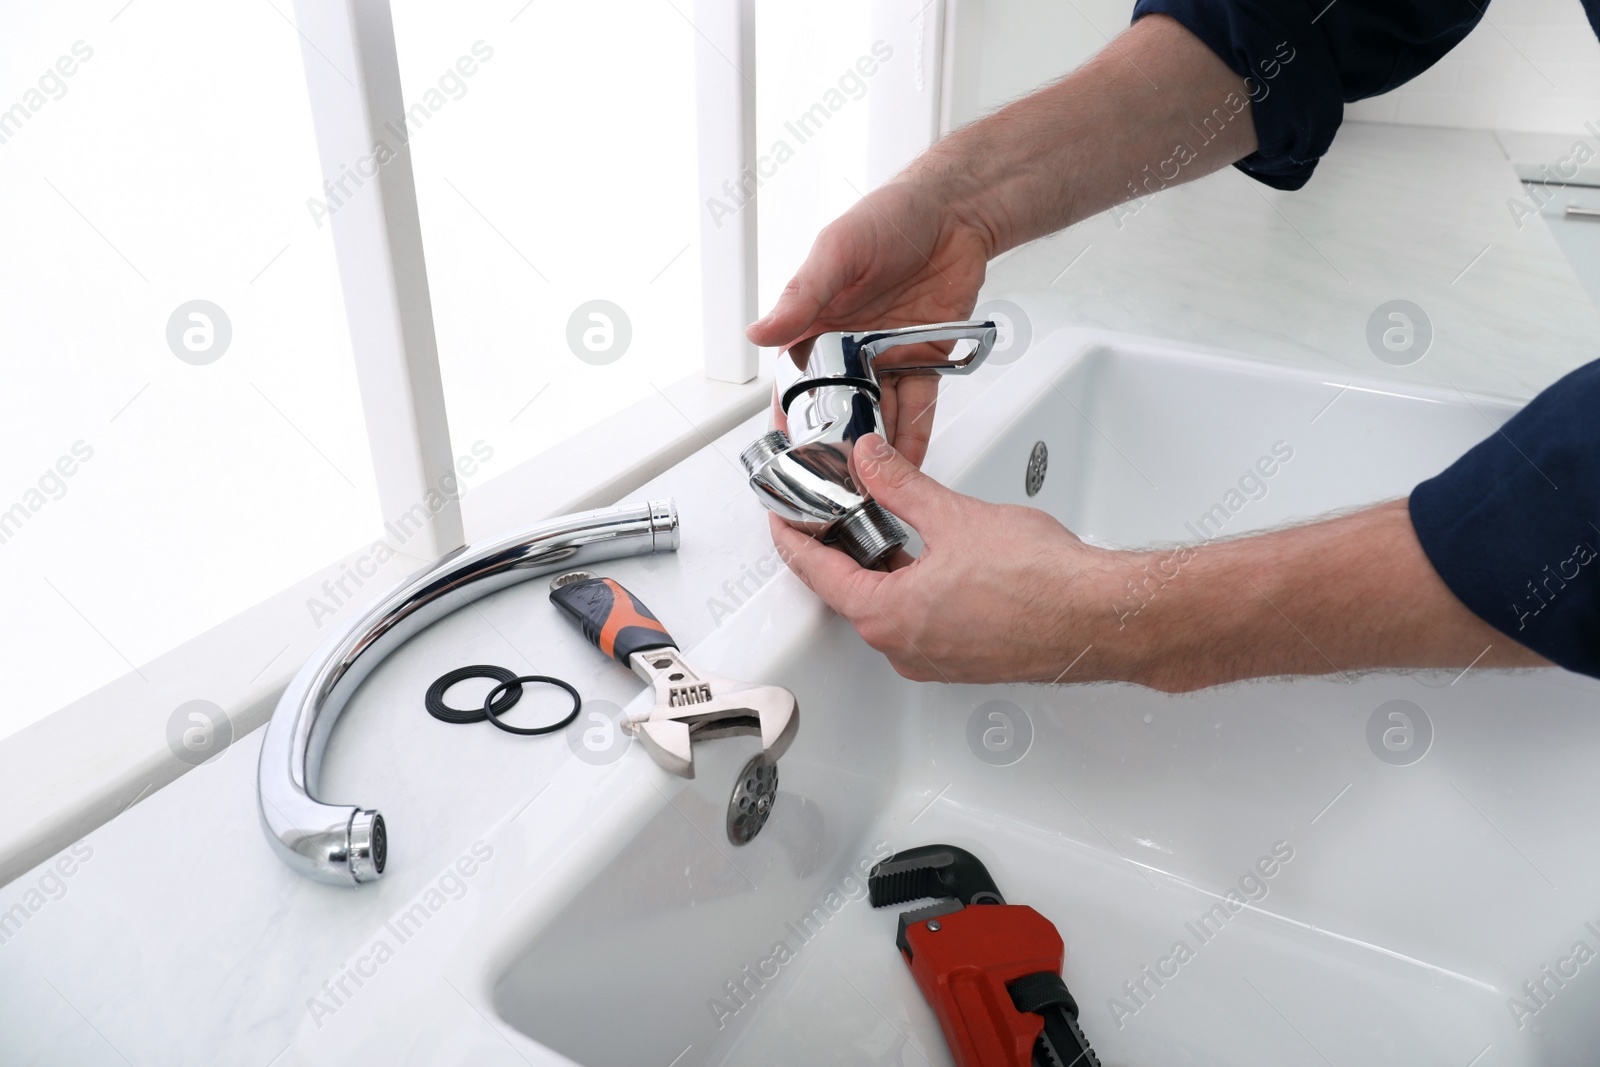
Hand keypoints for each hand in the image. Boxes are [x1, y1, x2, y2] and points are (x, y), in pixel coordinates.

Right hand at [747, 181, 992, 465]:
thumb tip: (760, 330)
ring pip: (877, 413)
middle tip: (838, 477)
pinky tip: (909, 459)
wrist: (956, 211)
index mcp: (815, 322)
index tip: (794, 450)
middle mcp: (848, 346)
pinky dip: (913, 432)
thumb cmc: (891, 216)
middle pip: (837, 407)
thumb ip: (802, 295)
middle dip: (836, 443)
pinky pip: (916, 404)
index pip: (796, 381)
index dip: (793, 417)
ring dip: (875, 446)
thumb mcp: (837, 251)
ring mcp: (886, 356)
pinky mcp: (924, 359)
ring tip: (873, 480)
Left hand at [768, 438, 1547, 691]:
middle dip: (840, 545)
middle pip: (847, 591)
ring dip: (881, 567)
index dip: (792, 534)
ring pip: (886, 608)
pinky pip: (921, 621)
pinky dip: (913, 587)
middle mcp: (903, 648)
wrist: (1106, 617)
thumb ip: (900, 484)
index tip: (780, 512)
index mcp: (887, 615)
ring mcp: (936, 661)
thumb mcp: (954, 515)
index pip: (814, 571)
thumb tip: (869, 460)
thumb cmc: (1044, 582)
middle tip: (835, 506)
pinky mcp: (967, 662)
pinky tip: (934, 558)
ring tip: (888, 523)